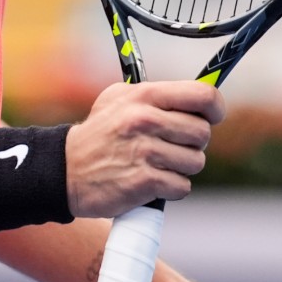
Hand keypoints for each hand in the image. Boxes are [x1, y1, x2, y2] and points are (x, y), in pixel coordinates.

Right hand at [64, 81, 224, 217]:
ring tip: (159, 164)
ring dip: (182, 167)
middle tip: (174, 145)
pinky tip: (153, 181)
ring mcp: (145, 152)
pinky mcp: (144, 182)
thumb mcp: (119, 98)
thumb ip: (157, 94)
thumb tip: (199, 95)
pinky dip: (172, 188)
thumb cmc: (100, 132)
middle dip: (193, 143)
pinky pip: (182, 186)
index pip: (202, 95)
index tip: (212, 116)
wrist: (66, 170)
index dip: (215, 107)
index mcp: (144, 96)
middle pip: (202, 133)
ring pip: (195, 162)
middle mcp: (145, 121)